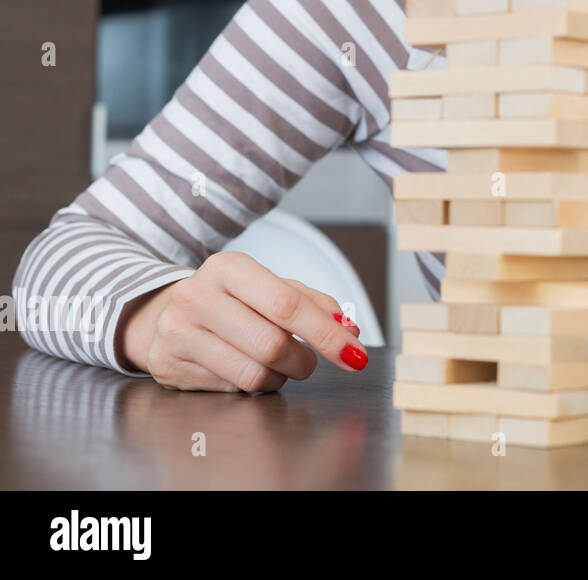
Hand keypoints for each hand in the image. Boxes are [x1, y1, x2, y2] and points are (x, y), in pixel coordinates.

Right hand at [119, 251, 366, 392]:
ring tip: (275, 364)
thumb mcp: (270, 288)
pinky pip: (231, 388)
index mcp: (228, 267)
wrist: (163, 314)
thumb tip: (349, 329)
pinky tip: (244, 368)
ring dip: (279, 377)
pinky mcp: (167, 365)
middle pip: (272, 345)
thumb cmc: (231, 301)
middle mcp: (196, 296)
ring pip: (253, 374)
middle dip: (304, 361)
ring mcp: (176, 332)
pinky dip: (251, 385)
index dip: (327, 334)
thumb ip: (314, 304)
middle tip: (308, 362)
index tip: (355, 354)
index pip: (287, 305)